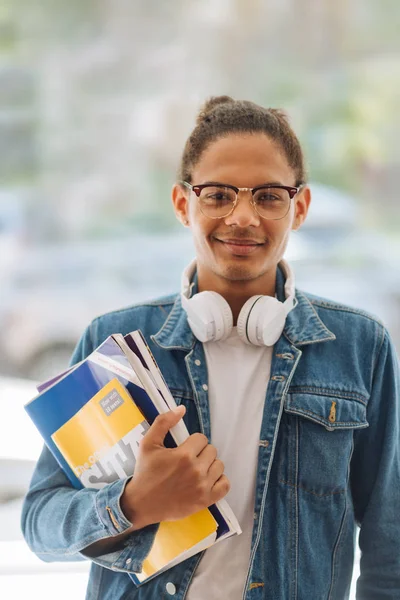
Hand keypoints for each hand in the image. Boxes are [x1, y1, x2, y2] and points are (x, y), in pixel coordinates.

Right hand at [120, 405, 229, 529]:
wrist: (141, 504)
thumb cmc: (145, 473)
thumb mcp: (148, 443)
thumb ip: (163, 422)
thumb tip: (181, 408)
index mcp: (183, 455)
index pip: (201, 438)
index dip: (192, 442)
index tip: (184, 449)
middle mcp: (196, 470)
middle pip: (212, 451)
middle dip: (201, 453)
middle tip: (188, 460)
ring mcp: (202, 487)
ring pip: (219, 466)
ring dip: (209, 466)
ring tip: (196, 470)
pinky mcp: (205, 500)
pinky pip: (225, 485)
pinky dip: (219, 481)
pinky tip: (207, 480)